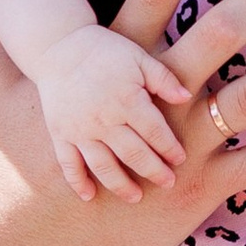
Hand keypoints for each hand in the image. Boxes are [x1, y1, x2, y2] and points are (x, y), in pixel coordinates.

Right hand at [32, 30, 188, 202]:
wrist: (57, 47)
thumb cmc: (105, 51)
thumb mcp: (139, 57)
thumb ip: (164, 78)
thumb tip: (187, 97)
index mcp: (127, 99)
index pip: (155, 132)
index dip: (170, 148)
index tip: (180, 160)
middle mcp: (103, 119)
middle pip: (133, 154)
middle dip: (153, 171)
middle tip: (169, 184)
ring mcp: (79, 130)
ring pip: (103, 166)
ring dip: (121, 185)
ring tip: (136, 198)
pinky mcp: (60, 134)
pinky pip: (68, 164)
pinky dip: (78, 182)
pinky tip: (89, 197)